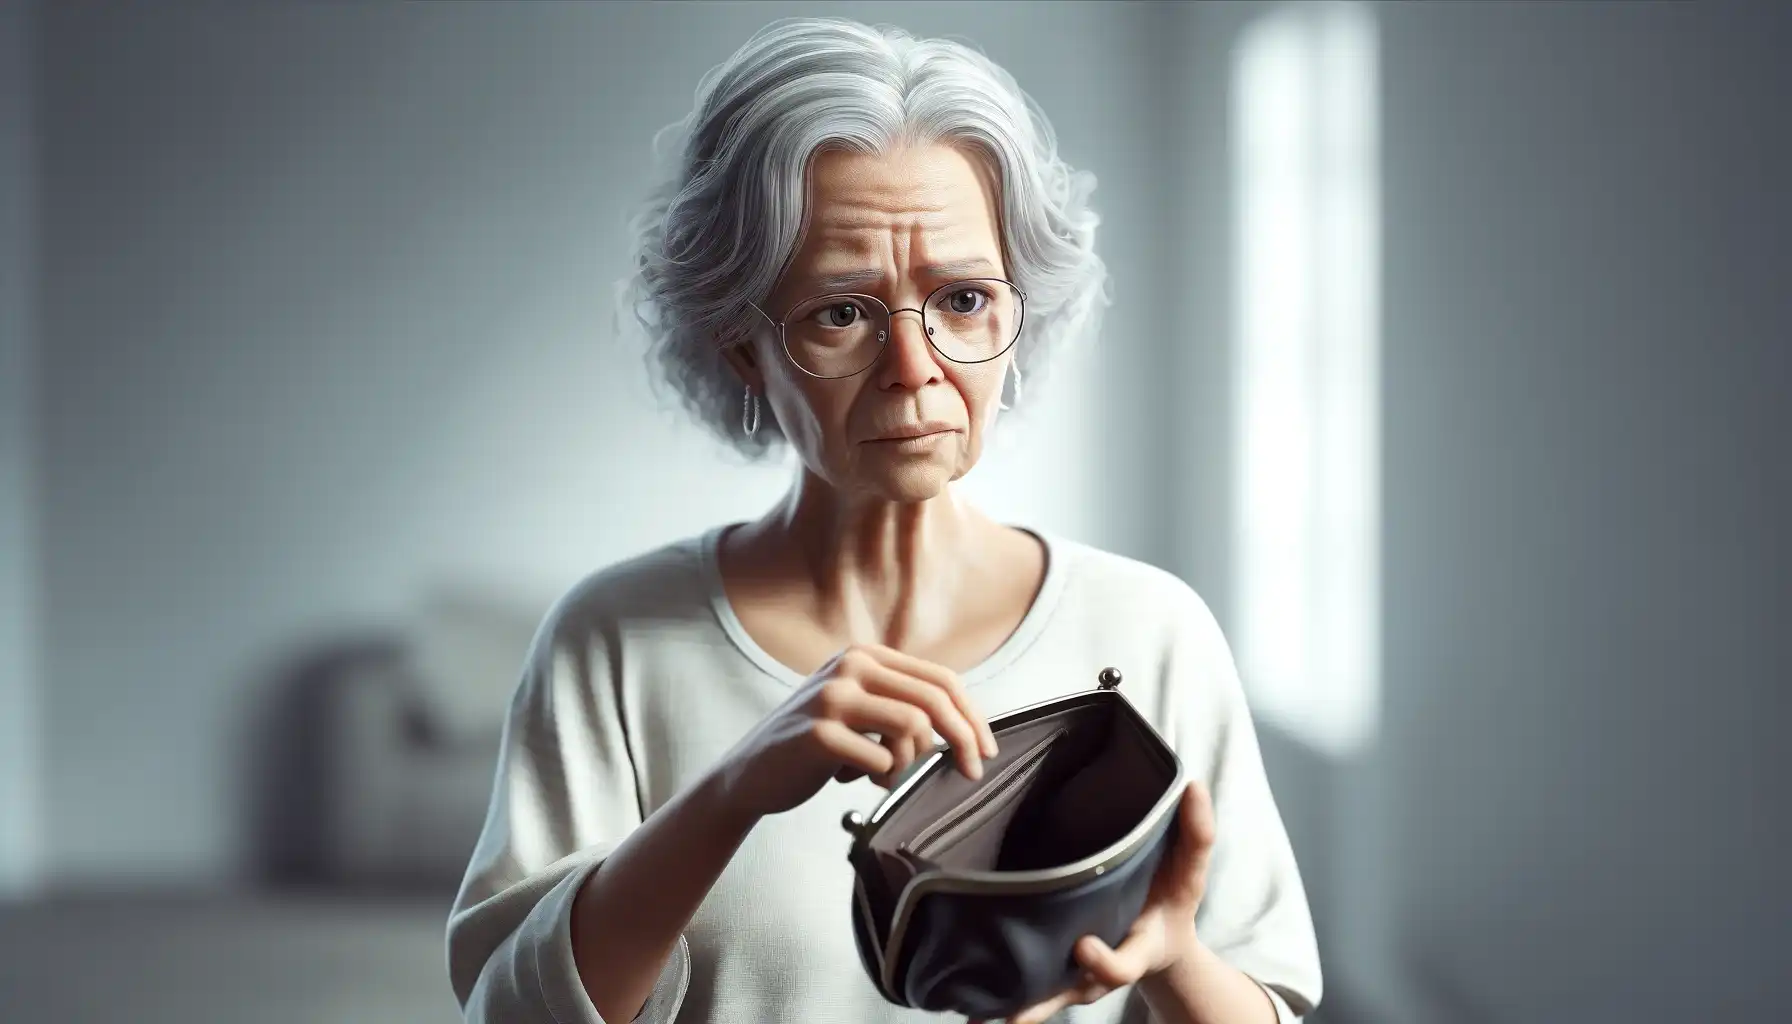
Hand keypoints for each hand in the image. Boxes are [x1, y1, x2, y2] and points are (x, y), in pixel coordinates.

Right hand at [710, 643, 999, 820]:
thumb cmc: (815, 745)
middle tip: (970, 773)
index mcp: (865, 654)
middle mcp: (850, 665)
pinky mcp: (817, 732)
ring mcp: (831, 696)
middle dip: (963, 740)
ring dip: (908, 762)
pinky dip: (879, 777)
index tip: (987, 750)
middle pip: (935, 700)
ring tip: (880, 772)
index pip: (941, 679)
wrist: (749, 773)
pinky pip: (881, 758)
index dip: (973, 716)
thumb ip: (902, 702)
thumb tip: (970, 727)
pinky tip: (849, 778)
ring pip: (912, 727)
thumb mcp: (860, 708)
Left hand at [985, 780, 1216, 1023]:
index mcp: (1136, 948)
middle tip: (1013, 1017)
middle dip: (1046, 1002)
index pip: (1122, 964)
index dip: (1104, 961)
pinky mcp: (1057, 967)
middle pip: (1074, 992)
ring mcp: (1079, 973)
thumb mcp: (1192, 868)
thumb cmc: (1172, 896)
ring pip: (1047, 997)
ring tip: (980, 1021)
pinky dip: (1004, 1004)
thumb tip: (1193, 787)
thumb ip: (1196, 833)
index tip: (1084, 947)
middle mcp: (1103, 967)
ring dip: (1017, 1009)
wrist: (1161, 935)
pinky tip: (971, 1015)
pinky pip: (1030, 989)